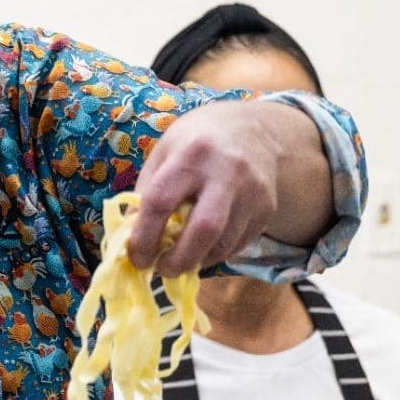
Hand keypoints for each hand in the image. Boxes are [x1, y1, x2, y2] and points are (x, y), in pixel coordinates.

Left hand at [126, 100, 320, 275]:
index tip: (137, 258)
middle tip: (162, 269)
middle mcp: (226, 171)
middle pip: (204, 229)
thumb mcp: (164, 153)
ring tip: (182, 258)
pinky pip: (239, 243)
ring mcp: (252, 191)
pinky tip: (205, 245)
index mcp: (191, 154)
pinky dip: (216, 252)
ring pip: (224, 243)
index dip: (144, 237)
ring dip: (197, 260)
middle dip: (179, 259)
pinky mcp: (267, 208)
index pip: (161, 202)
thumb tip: (132, 238)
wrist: (252, 129)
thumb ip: (147, 192)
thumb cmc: (196, 143)